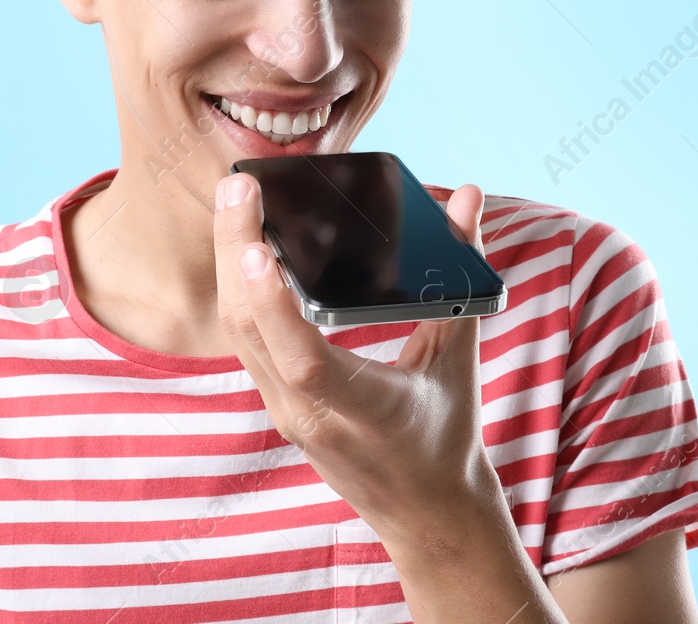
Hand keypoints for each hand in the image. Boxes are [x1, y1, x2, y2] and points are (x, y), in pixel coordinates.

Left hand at [212, 170, 506, 548]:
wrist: (426, 513)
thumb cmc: (448, 435)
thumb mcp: (461, 356)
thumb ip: (461, 272)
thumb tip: (469, 196)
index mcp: (367, 410)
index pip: (306, 360)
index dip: (275, 305)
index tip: (257, 248)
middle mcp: (312, 415)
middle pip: (250, 331)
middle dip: (235, 251)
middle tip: (237, 184)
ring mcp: (286, 413)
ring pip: (237, 334)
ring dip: (228, 264)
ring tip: (233, 200)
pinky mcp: (275, 405)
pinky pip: (244, 342)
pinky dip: (240, 290)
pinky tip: (241, 246)